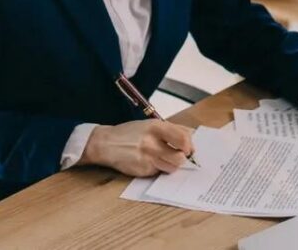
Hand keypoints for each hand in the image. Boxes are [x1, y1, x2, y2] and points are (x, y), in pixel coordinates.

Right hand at [78, 119, 194, 176]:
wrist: (106, 144)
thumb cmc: (130, 133)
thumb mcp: (150, 124)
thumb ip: (171, 130)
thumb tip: (191, 137)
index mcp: (156, 127)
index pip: (183, 138)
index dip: (190, 145)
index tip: (189, 148)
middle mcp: (152, 142)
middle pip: (180, 157)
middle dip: (183, 158)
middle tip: (179, 155)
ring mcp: (147, 158)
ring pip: (172, 167)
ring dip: (171, 164)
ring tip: (163, 158)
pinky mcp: (142, 170)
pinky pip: (159, 172)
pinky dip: (158, 168)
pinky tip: (149, 162)